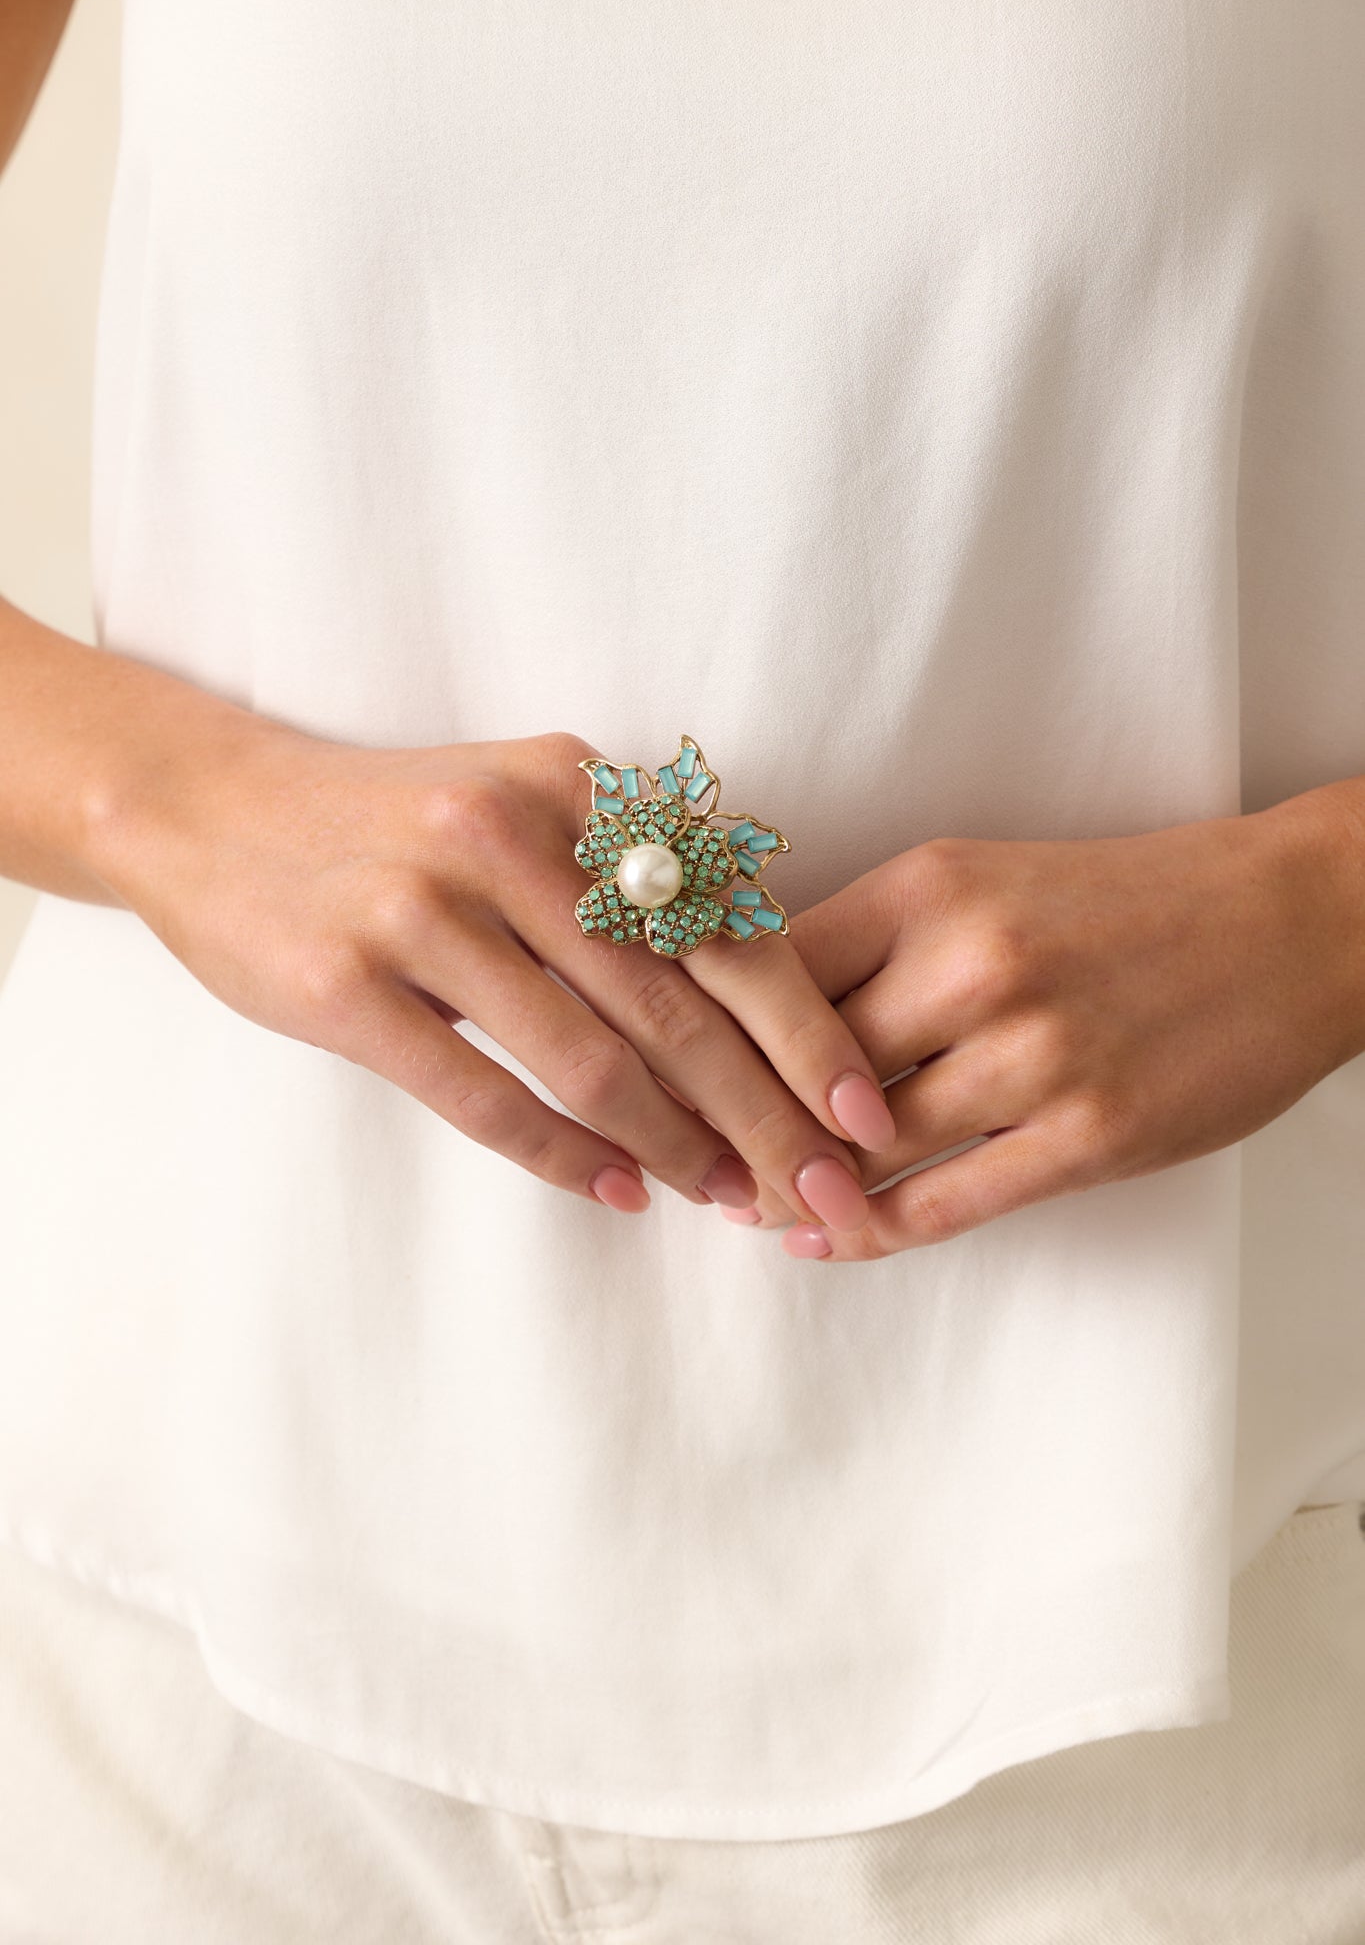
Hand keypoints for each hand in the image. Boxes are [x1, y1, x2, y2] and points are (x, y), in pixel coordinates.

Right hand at [89, 717, 893, 1224]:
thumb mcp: (523, 805)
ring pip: (591, 1059)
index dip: (808, 1032)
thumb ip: (629, 880)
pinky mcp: (347, 985)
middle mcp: (510, 835)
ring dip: (676, 1146)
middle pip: (677, 1008)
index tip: (865, 1116)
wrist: (213, 810)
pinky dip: (561, 1154)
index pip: (726, 927)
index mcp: (573, 787)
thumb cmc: (396, 825)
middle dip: (766, 1116)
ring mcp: (423, 909)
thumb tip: (761, 1006)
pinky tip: (618, 1192)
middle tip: (821, 1193)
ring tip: (729, 1201)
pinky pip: (482, 1094)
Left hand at [716, 791, 1364, 1258]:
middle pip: (800, 1068)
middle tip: (683, 1158)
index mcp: (930, 887)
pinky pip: (946, 1203)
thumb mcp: (985, 878)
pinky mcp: (1089, 1135)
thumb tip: (756, 1016)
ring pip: (863, 1144)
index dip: (704, 1031)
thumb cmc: (1120, 901)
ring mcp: (1034, 1055)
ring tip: (746, 1205)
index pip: (770, 971)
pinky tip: (825, 1240)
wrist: (1288, 919)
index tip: (659, 1068)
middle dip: (733, 1121)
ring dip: (793, 1186)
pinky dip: (870, 1231)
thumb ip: (877, 941)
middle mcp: (972, 964)